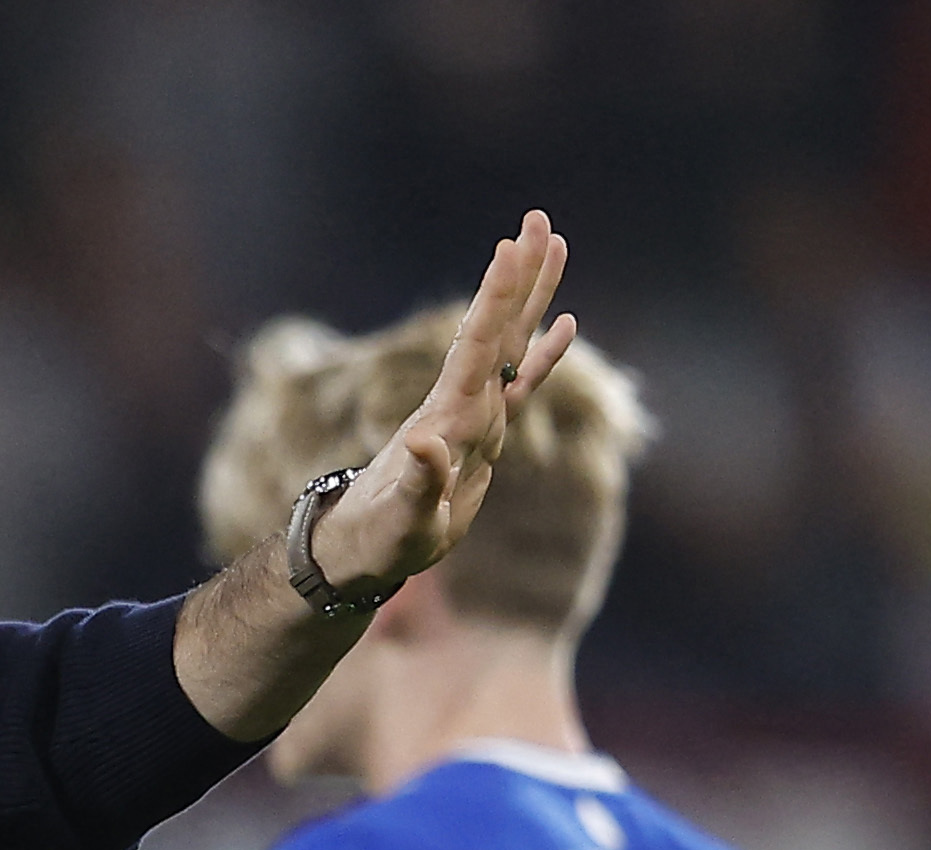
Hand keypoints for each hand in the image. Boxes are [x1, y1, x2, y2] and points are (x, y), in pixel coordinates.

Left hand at [305, 214, 578, 592]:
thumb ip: (418, 483)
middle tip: (538, 219)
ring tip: (555, 244)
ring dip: (533, 295)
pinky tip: (567, 323)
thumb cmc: (380, 538)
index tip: (510, 248)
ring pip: (511, 342)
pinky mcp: (483, 434)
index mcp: (449, 416)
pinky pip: (520, 382)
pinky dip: (544, 354)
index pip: (476, 345)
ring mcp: (473, 413)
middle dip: (519, 275)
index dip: (495, 298)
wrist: (363, 548)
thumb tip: (425, 444)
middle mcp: (462, 403)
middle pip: (496, 326)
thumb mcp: (401, 518)